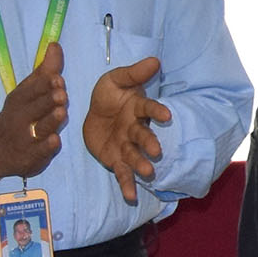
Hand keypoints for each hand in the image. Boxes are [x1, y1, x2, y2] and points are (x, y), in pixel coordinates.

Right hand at [0, 40, 66, 178]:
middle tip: (61, 93)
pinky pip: (40, 151)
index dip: (44, 85)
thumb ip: (45, 71)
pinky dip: (46, 147)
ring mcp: (27, 138)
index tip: (57, 78)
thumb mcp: (27, 91)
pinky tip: (54, 141)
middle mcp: (22, 117)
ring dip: (50, 121)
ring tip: (61, 113)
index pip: (32, 90)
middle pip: (37, 108)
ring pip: (40, 128)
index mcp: (21, 99)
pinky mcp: (32, 156)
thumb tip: (55, 45)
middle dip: (48, 100)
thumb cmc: (19, 114)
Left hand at [82, 56, 171, 204]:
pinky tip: (131, 197)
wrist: (91, 115)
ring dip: (141, 164)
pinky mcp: (116, 160)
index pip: (148, 108)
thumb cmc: (108, 96)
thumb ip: (134, 73)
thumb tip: (156, 60)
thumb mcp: (115, 80)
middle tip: (156, 151)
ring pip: (135, 156)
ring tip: (147, 172)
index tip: (166, 114)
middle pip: (143, 136)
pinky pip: (123, 173)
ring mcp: (126, 146)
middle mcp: (135, 129)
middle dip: (149, 143)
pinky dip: (127, 185)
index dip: (157, 111)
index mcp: (136, 109)